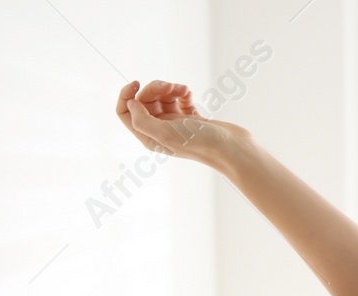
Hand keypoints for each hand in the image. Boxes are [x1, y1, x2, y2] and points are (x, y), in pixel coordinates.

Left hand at [115, 79, 251, 167]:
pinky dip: (182, 93)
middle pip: (144, 100)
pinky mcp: (191, 118)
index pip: (125, 113)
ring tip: (184, 90)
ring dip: (171, 88)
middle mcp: (160, 130)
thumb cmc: (201, 143)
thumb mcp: (166, 133)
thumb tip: (130, 103)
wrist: (232, 148)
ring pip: (162, 97)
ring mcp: (176, 124)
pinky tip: (190, 95)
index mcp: (150, 137)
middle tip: (170, 87)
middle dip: (155, 88)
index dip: (126, 95)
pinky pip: (179, 99)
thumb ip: (142, 120)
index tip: (137, 83)